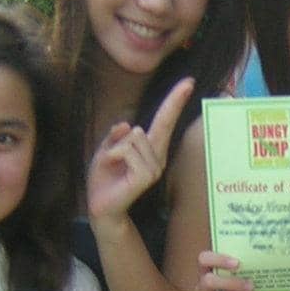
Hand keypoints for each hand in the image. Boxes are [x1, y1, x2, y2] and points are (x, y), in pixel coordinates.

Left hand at [86, 78, 194, 226]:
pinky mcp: (147, 176)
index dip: (175, 100)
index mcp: (151, 149)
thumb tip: (127, 125)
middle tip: (111, 162)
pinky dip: (114, 156)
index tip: (188, 82)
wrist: (101, 208)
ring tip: (113, 168)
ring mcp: (155, 168)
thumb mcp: (106, 150)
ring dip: (114, 150)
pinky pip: (127, 151)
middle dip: (117, 142)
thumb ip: (116, 136)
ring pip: (133, 138)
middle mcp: (157, 157)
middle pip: (138, 130)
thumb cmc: (104, 180)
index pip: (165, 120)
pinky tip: (115, 172)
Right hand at [196, 252, 269, 290]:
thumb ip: (249, 274)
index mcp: (210, 273)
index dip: (218, 259)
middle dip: (233, 282)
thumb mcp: (253, 285)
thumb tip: (257, 263)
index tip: (237, 263)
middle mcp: (203, 289)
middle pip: (209, 280)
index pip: (204, 259)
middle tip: (250, 286)